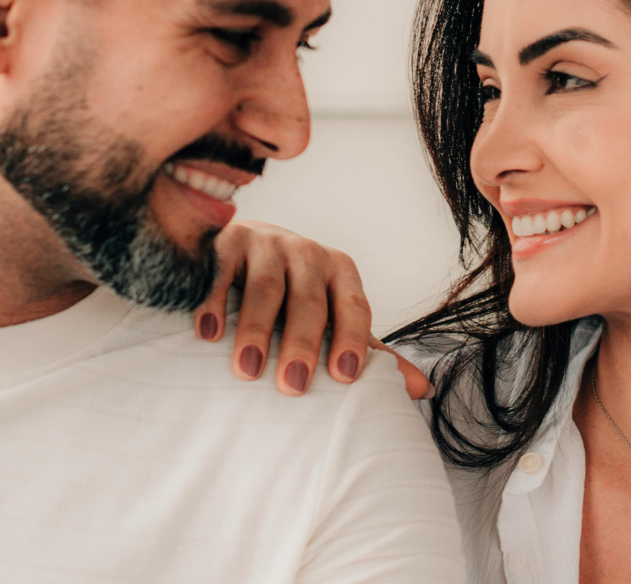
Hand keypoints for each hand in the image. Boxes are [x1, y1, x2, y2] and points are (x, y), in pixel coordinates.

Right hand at [194, 220, 431, 400]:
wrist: (245, 246)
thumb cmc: (294, 296)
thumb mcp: (333, 316)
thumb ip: (369, 351)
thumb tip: (423, 389)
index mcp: (340, 271)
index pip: (352, 306)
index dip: (351, 339)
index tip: (345, 379)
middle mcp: (307, 253)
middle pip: (309, 299)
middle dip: (302, 343)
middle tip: (293, 386)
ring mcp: (266, 244)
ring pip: (266, 286)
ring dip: (256, 328)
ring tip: (247, 369)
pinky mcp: (227, 242)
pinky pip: (221, 270)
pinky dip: (213, 300)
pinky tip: (207, 333)